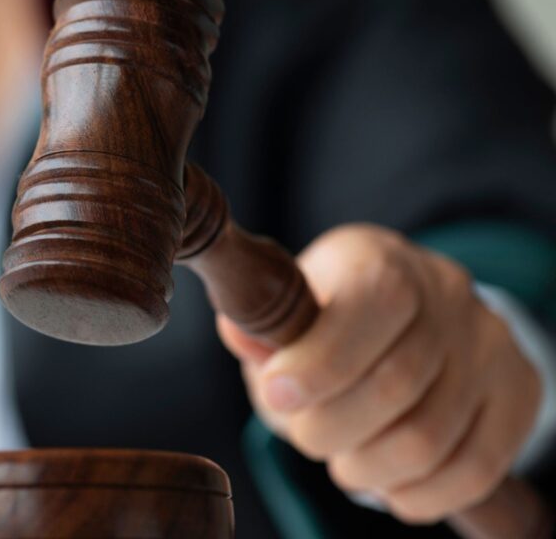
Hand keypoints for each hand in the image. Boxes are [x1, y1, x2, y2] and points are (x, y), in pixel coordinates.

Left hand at [218, 224, 540, 523]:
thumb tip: (240, 333)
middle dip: (329, 429)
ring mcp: (488, 343)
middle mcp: (446, 294)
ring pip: (428, 439)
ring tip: (345, 460)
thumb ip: (264, 331)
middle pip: (393, 387)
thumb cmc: (329, 316)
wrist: (407, 311)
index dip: (318, 364)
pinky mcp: (516, 390)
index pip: (371, 308)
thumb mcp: (290, 310)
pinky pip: (473, 469)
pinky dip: (418, 494)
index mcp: (380, 262)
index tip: (275, 395)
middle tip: (307, 436)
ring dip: (367, 468)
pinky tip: (387, 482)